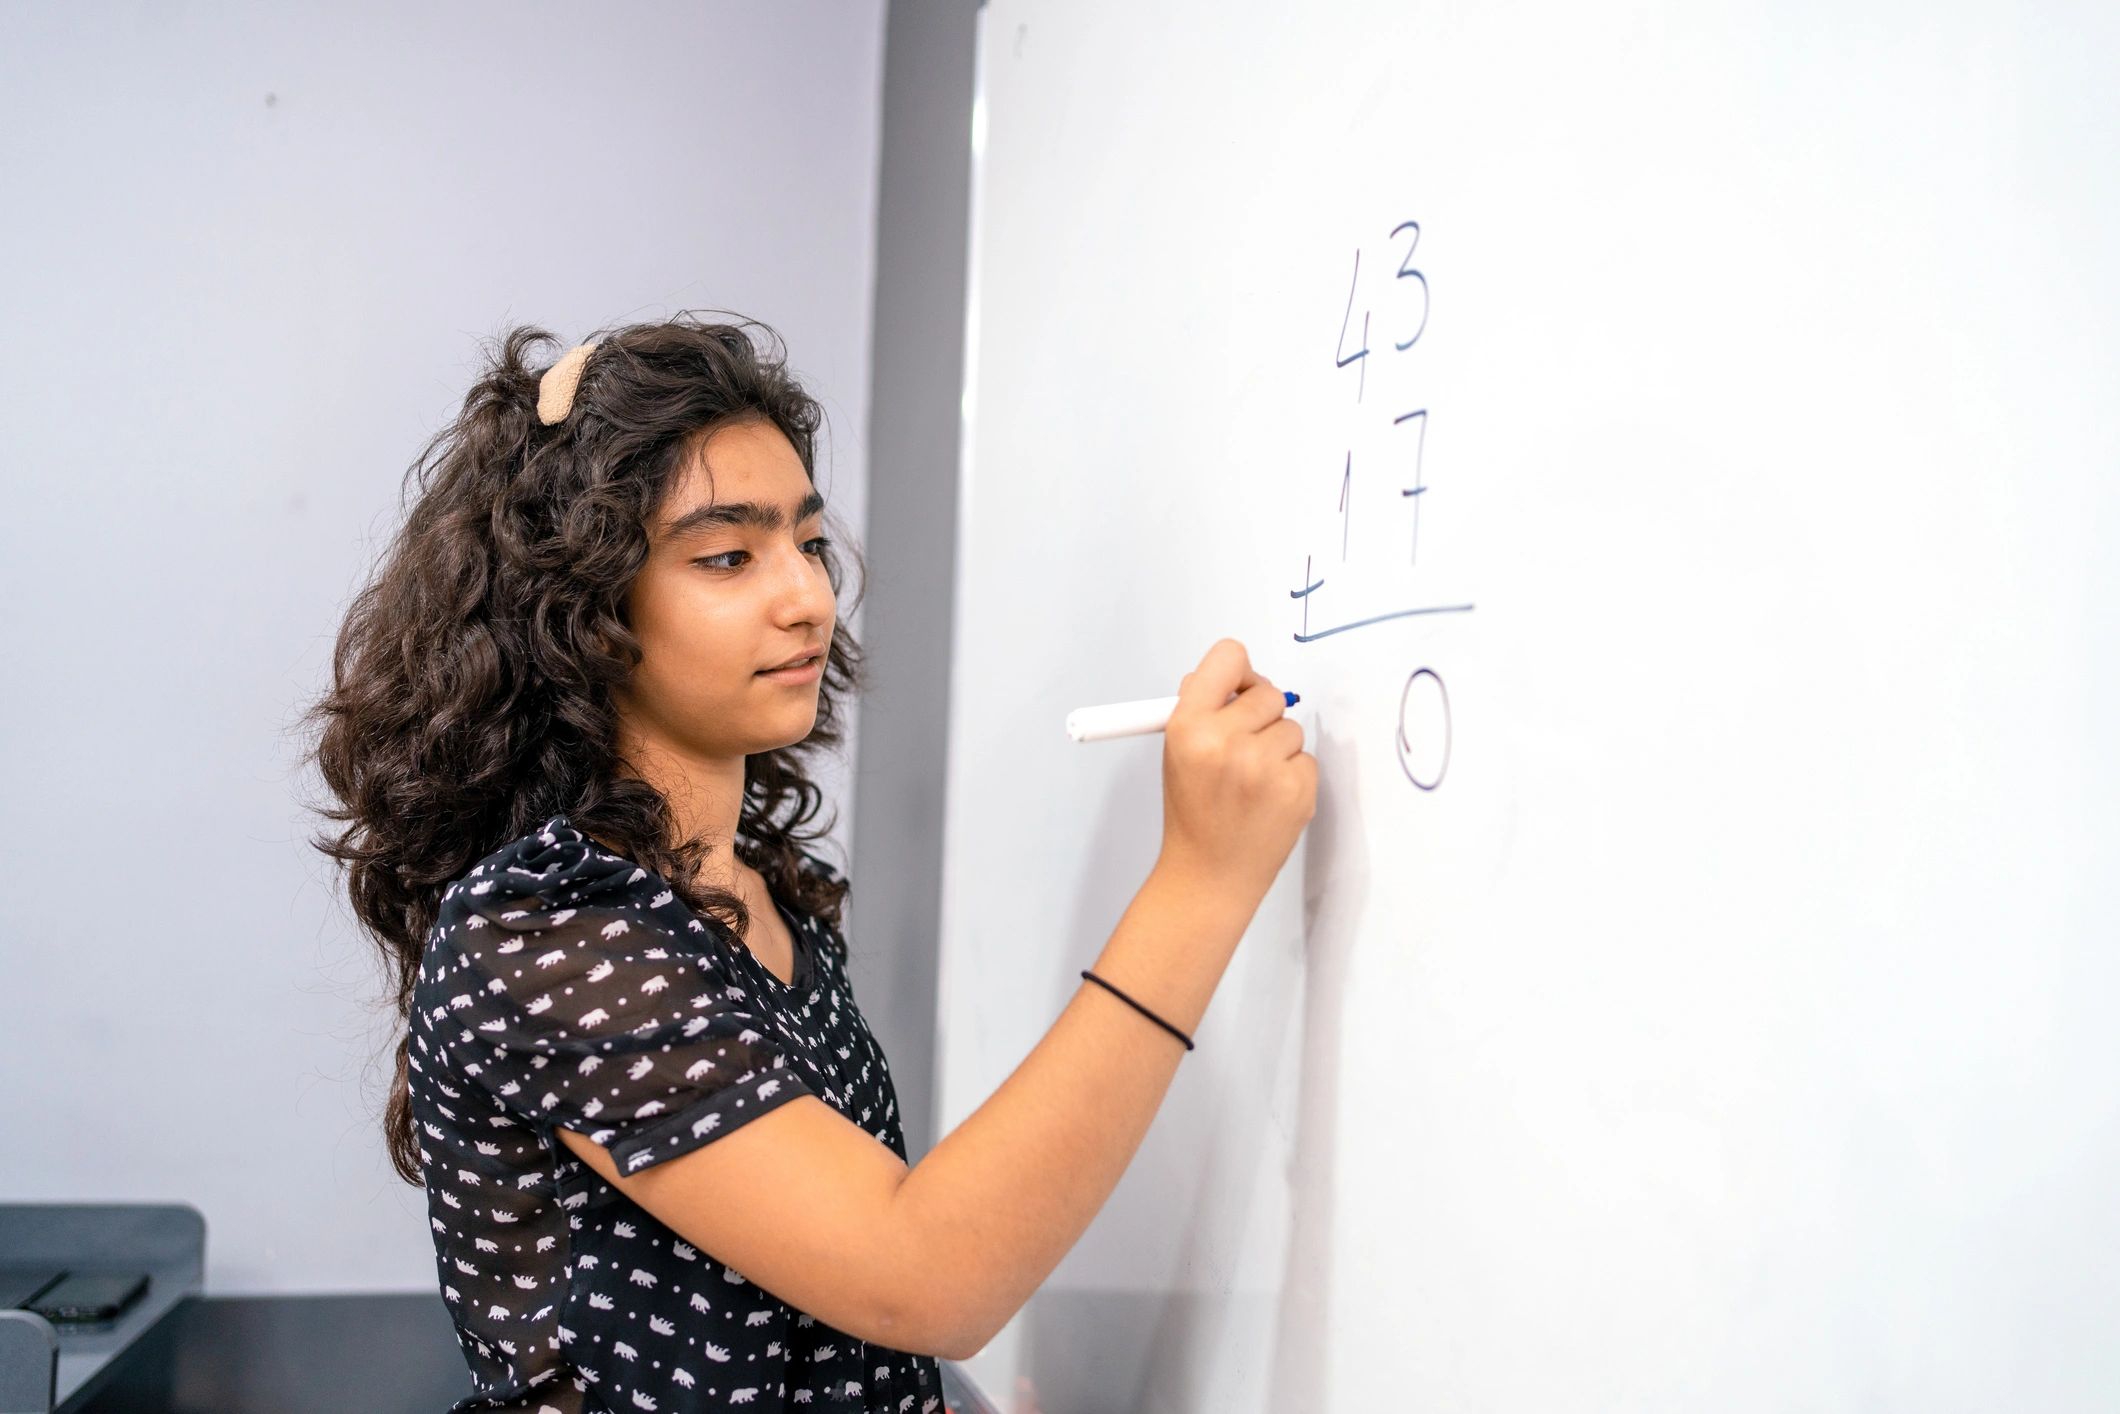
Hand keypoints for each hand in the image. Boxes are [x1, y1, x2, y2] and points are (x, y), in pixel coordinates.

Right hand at [1155, 638, 1316, 901]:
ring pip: (1291, 727)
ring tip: (1252, 782)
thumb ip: (1200, 709)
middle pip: (1268, 693)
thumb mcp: (1177, 753)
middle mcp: (1226, 741)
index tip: (1239, 689)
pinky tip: (1268, 799)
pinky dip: (1292, 774)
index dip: (1237, 672)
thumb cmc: (1194, 814)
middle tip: (1243, 748)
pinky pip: (1306, 758)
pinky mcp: (1297, 788)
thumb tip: (1232, 675)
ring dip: (1277, 748)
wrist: (1210, 875)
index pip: (1228, 657)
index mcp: (1189, 726)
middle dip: (1260, 716)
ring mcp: (1264, 766)